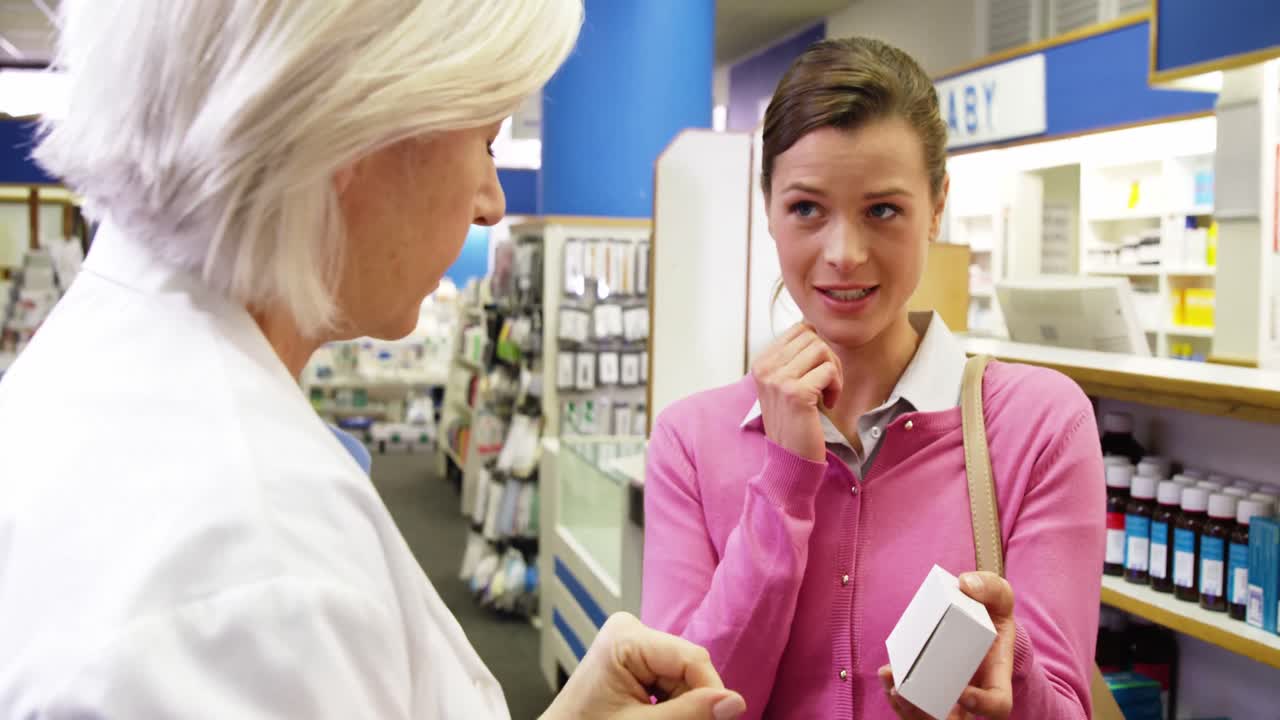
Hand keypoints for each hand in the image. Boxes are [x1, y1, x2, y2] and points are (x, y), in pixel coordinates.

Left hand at [541, 612, 746, 719]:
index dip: (712, 695)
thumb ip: (689, 714)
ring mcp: (634, 645)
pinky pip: (672, 684)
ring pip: (685, 680)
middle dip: (694, 705)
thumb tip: (734, 703)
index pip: (692, 660)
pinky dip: (673, 708)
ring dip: (684, 709)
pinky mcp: (637, 662)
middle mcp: (631, 631)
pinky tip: (655, 718)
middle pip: (689, 670)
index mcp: (625, 637)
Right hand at [751, 322, 842, 461]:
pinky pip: (829, 370)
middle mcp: (765, 368)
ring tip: (827, 393)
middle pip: (812, 337)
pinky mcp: (796, 393)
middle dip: (828, 358)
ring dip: (834, 371)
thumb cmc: (794, 420)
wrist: (789, 458)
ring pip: (822, 349)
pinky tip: (828, 403)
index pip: (799, 329)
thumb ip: (793, 357)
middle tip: (827, 384)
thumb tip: (812, 327)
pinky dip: (836, 386)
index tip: (816, 372)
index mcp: (761, 362)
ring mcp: (779, 380)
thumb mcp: (784, 384)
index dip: (817, 347)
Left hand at [877, 572, 1015, 719]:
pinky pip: (913, 702)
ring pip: (929, 715)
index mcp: (995, 674)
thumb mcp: (999, 594)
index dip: (982, 706)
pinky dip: (897, 691)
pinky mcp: (928, 683)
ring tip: (890, 678)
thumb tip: (966, 585)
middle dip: (928, 712)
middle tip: (905, 692)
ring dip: (907, 705)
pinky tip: (887, 674)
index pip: (998, 704)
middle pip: (955, 718)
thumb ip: (990, 587)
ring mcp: (949, 691)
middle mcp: (973, 689)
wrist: (977, 614)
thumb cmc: (991, 609)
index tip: (963, 692)